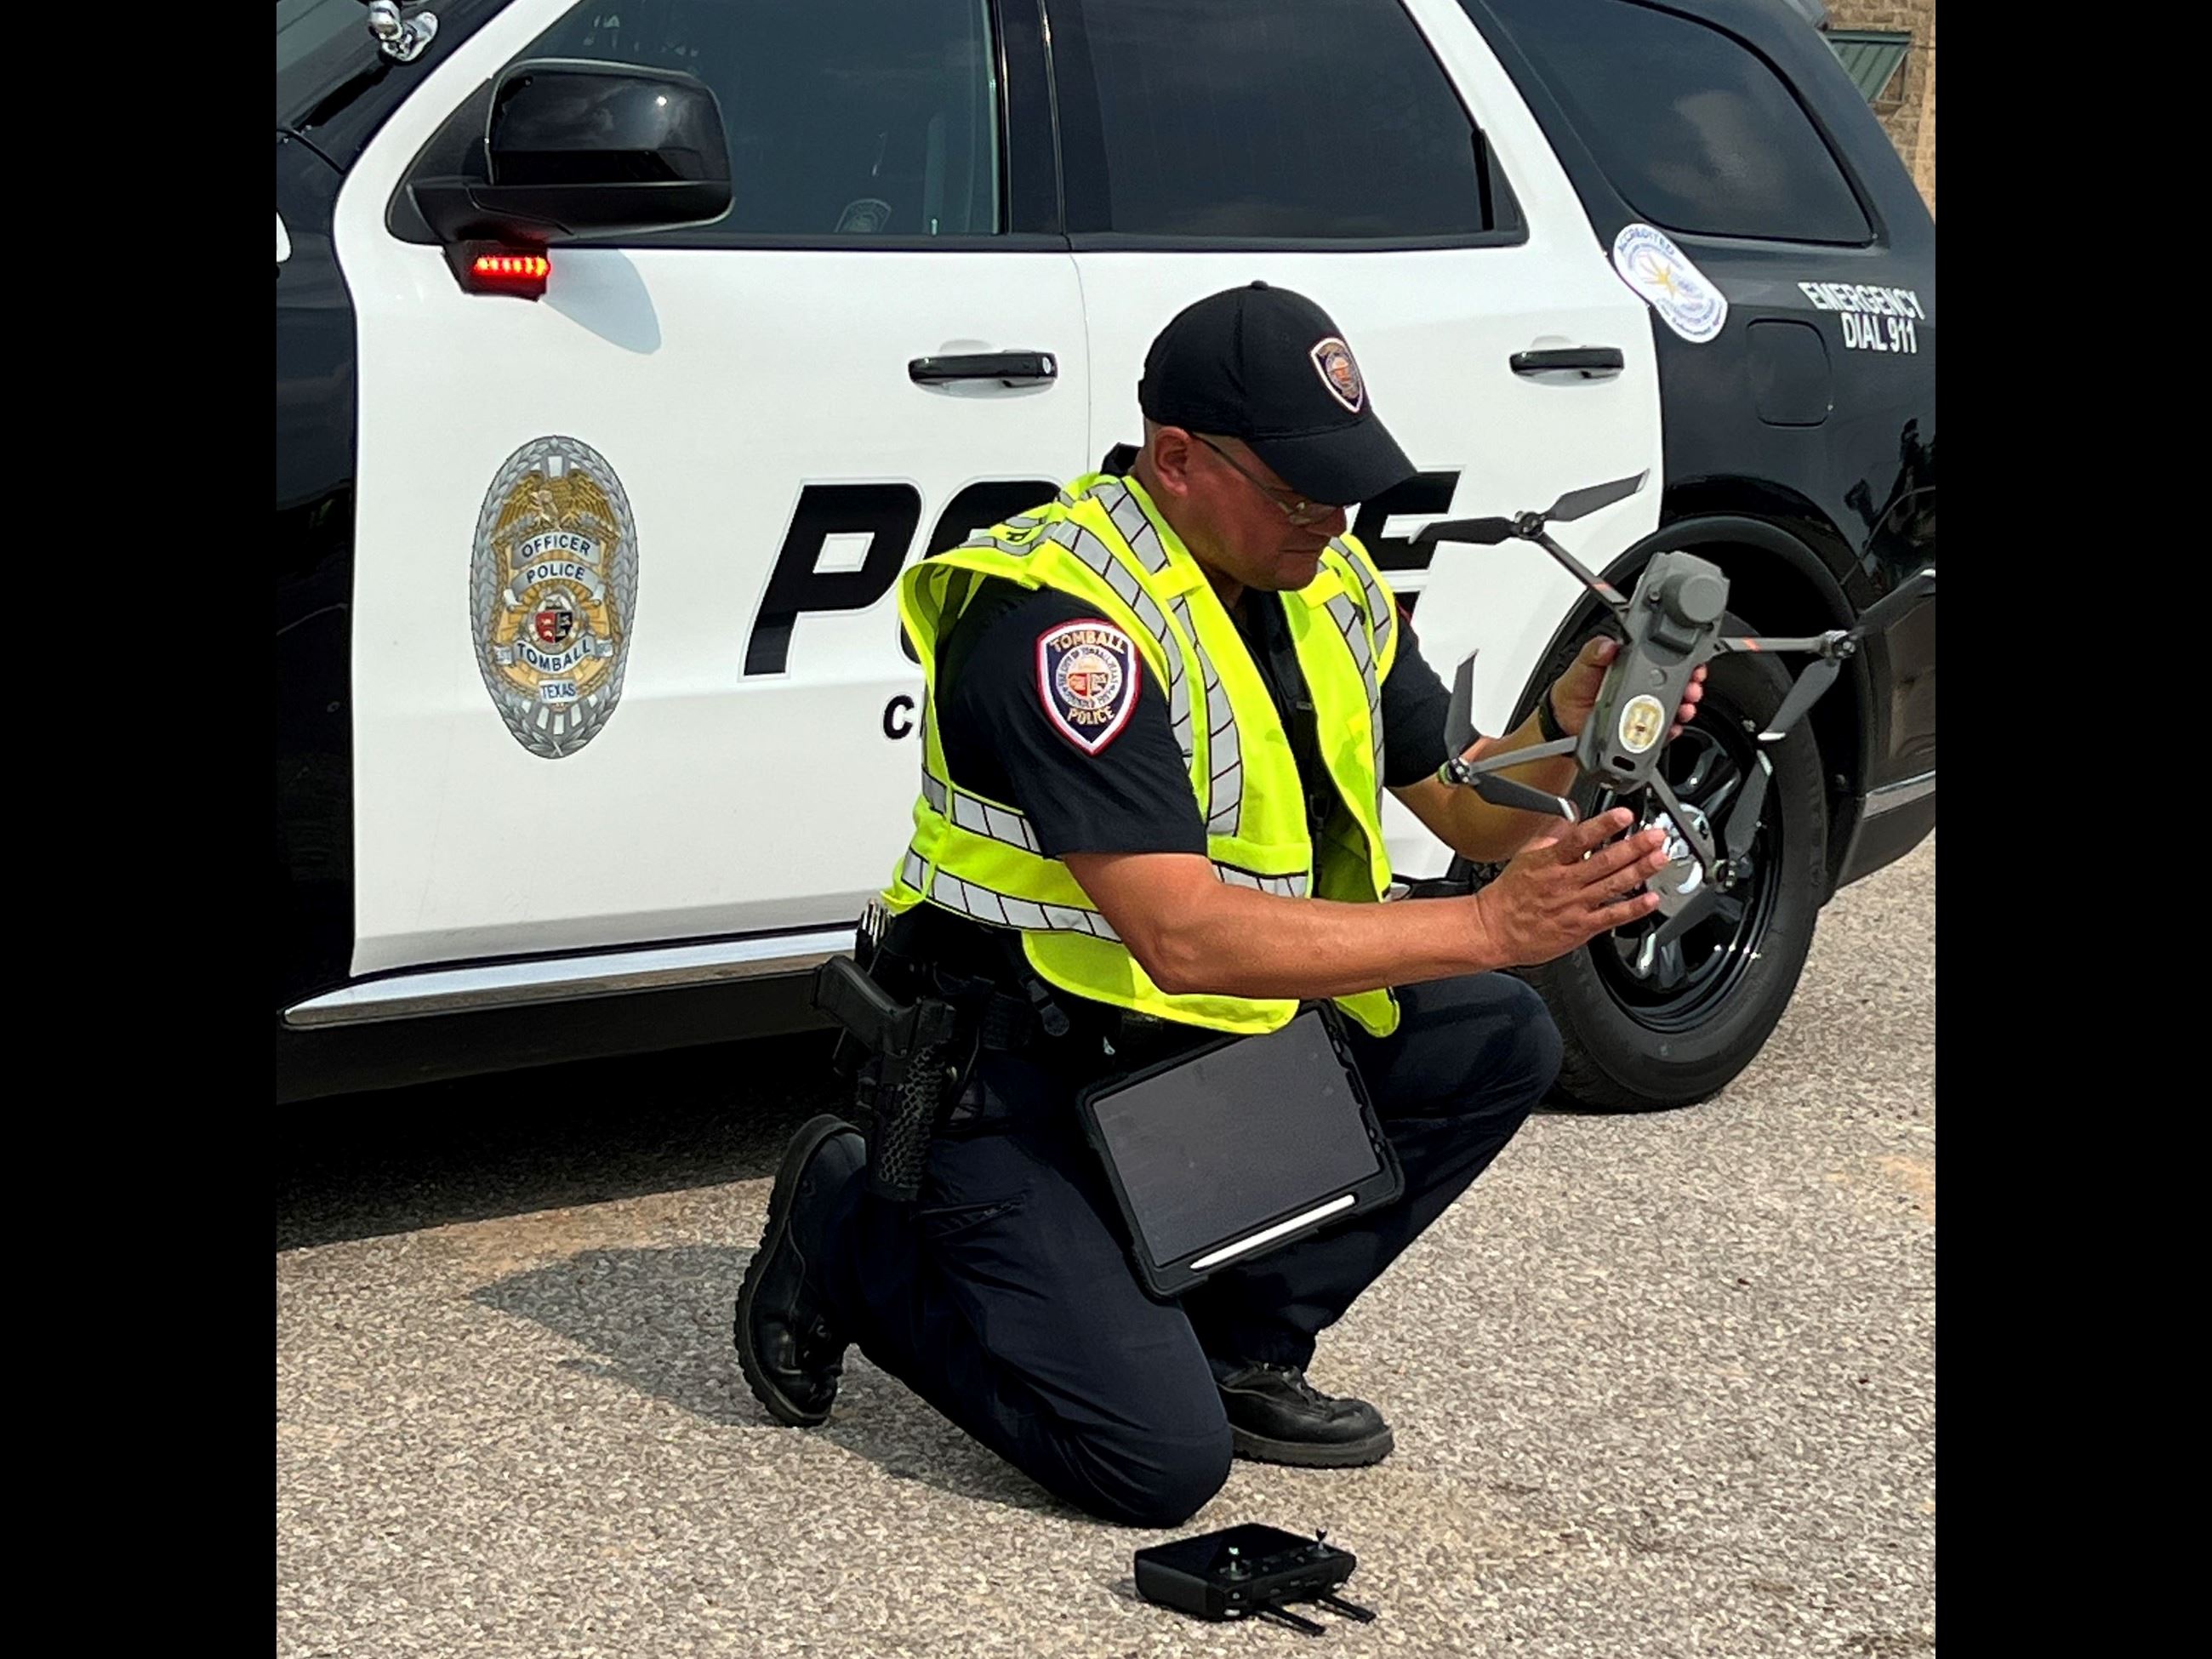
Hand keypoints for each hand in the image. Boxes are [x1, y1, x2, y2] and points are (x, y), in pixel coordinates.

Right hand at [1468, 808, 1671, 966]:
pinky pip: (1612, 916)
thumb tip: (1568, 815)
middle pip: (1604, 861)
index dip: (1604, 825)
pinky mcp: (1581, 927)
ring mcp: (1575, 905)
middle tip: (1656, 836)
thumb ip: (1550, 834)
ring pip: (1613, 885)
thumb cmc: (1509, 895)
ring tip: (1660, 858)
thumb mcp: (1524, 856)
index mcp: (1550, 861)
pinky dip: (1634, 908)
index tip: (1624, 816)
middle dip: (1634, 846)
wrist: (1495, 930)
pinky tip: (1650, 899)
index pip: (1579, 838)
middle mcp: (1565, 882)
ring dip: (1640, 871)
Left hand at [1548, 637, 1708, 739]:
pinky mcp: (1641, 728)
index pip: (1662, 657)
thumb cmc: (1574, 689)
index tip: (1691, 662)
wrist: (1563, 721)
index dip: (1680, 659)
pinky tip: (1672, 727)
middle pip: (1676, 683)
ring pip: (1673, 706)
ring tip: (1685, 707)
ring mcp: (1643, 707)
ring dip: (1685, 707)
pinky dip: (1671, 730)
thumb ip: (1593, 652)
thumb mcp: (1580, 665)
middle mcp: (1641, 685)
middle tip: (1692, 687)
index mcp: (1631, 664)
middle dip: (1690, 684)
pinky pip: (1662, 730)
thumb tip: (1607, 645)